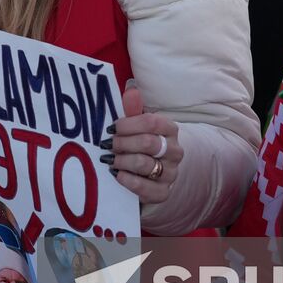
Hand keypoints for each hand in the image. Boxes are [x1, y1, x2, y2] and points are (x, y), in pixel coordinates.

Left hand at [101, 81, 181, 203]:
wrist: (149, 176)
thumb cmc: (139, 145)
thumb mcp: (136, 126)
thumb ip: (133, 109)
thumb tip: (131, 89)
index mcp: (169, 130)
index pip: (152, 122)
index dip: (128, 124)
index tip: (112, 128)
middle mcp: (174, 151)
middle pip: (148, 143)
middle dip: (122, 143)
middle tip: (107, 145)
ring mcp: (170, 173)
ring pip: (144, 164)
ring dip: (122, 161)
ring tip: (109, 160)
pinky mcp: (162, 193)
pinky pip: (144, 187)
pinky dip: (127, 180)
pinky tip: (117, 174)